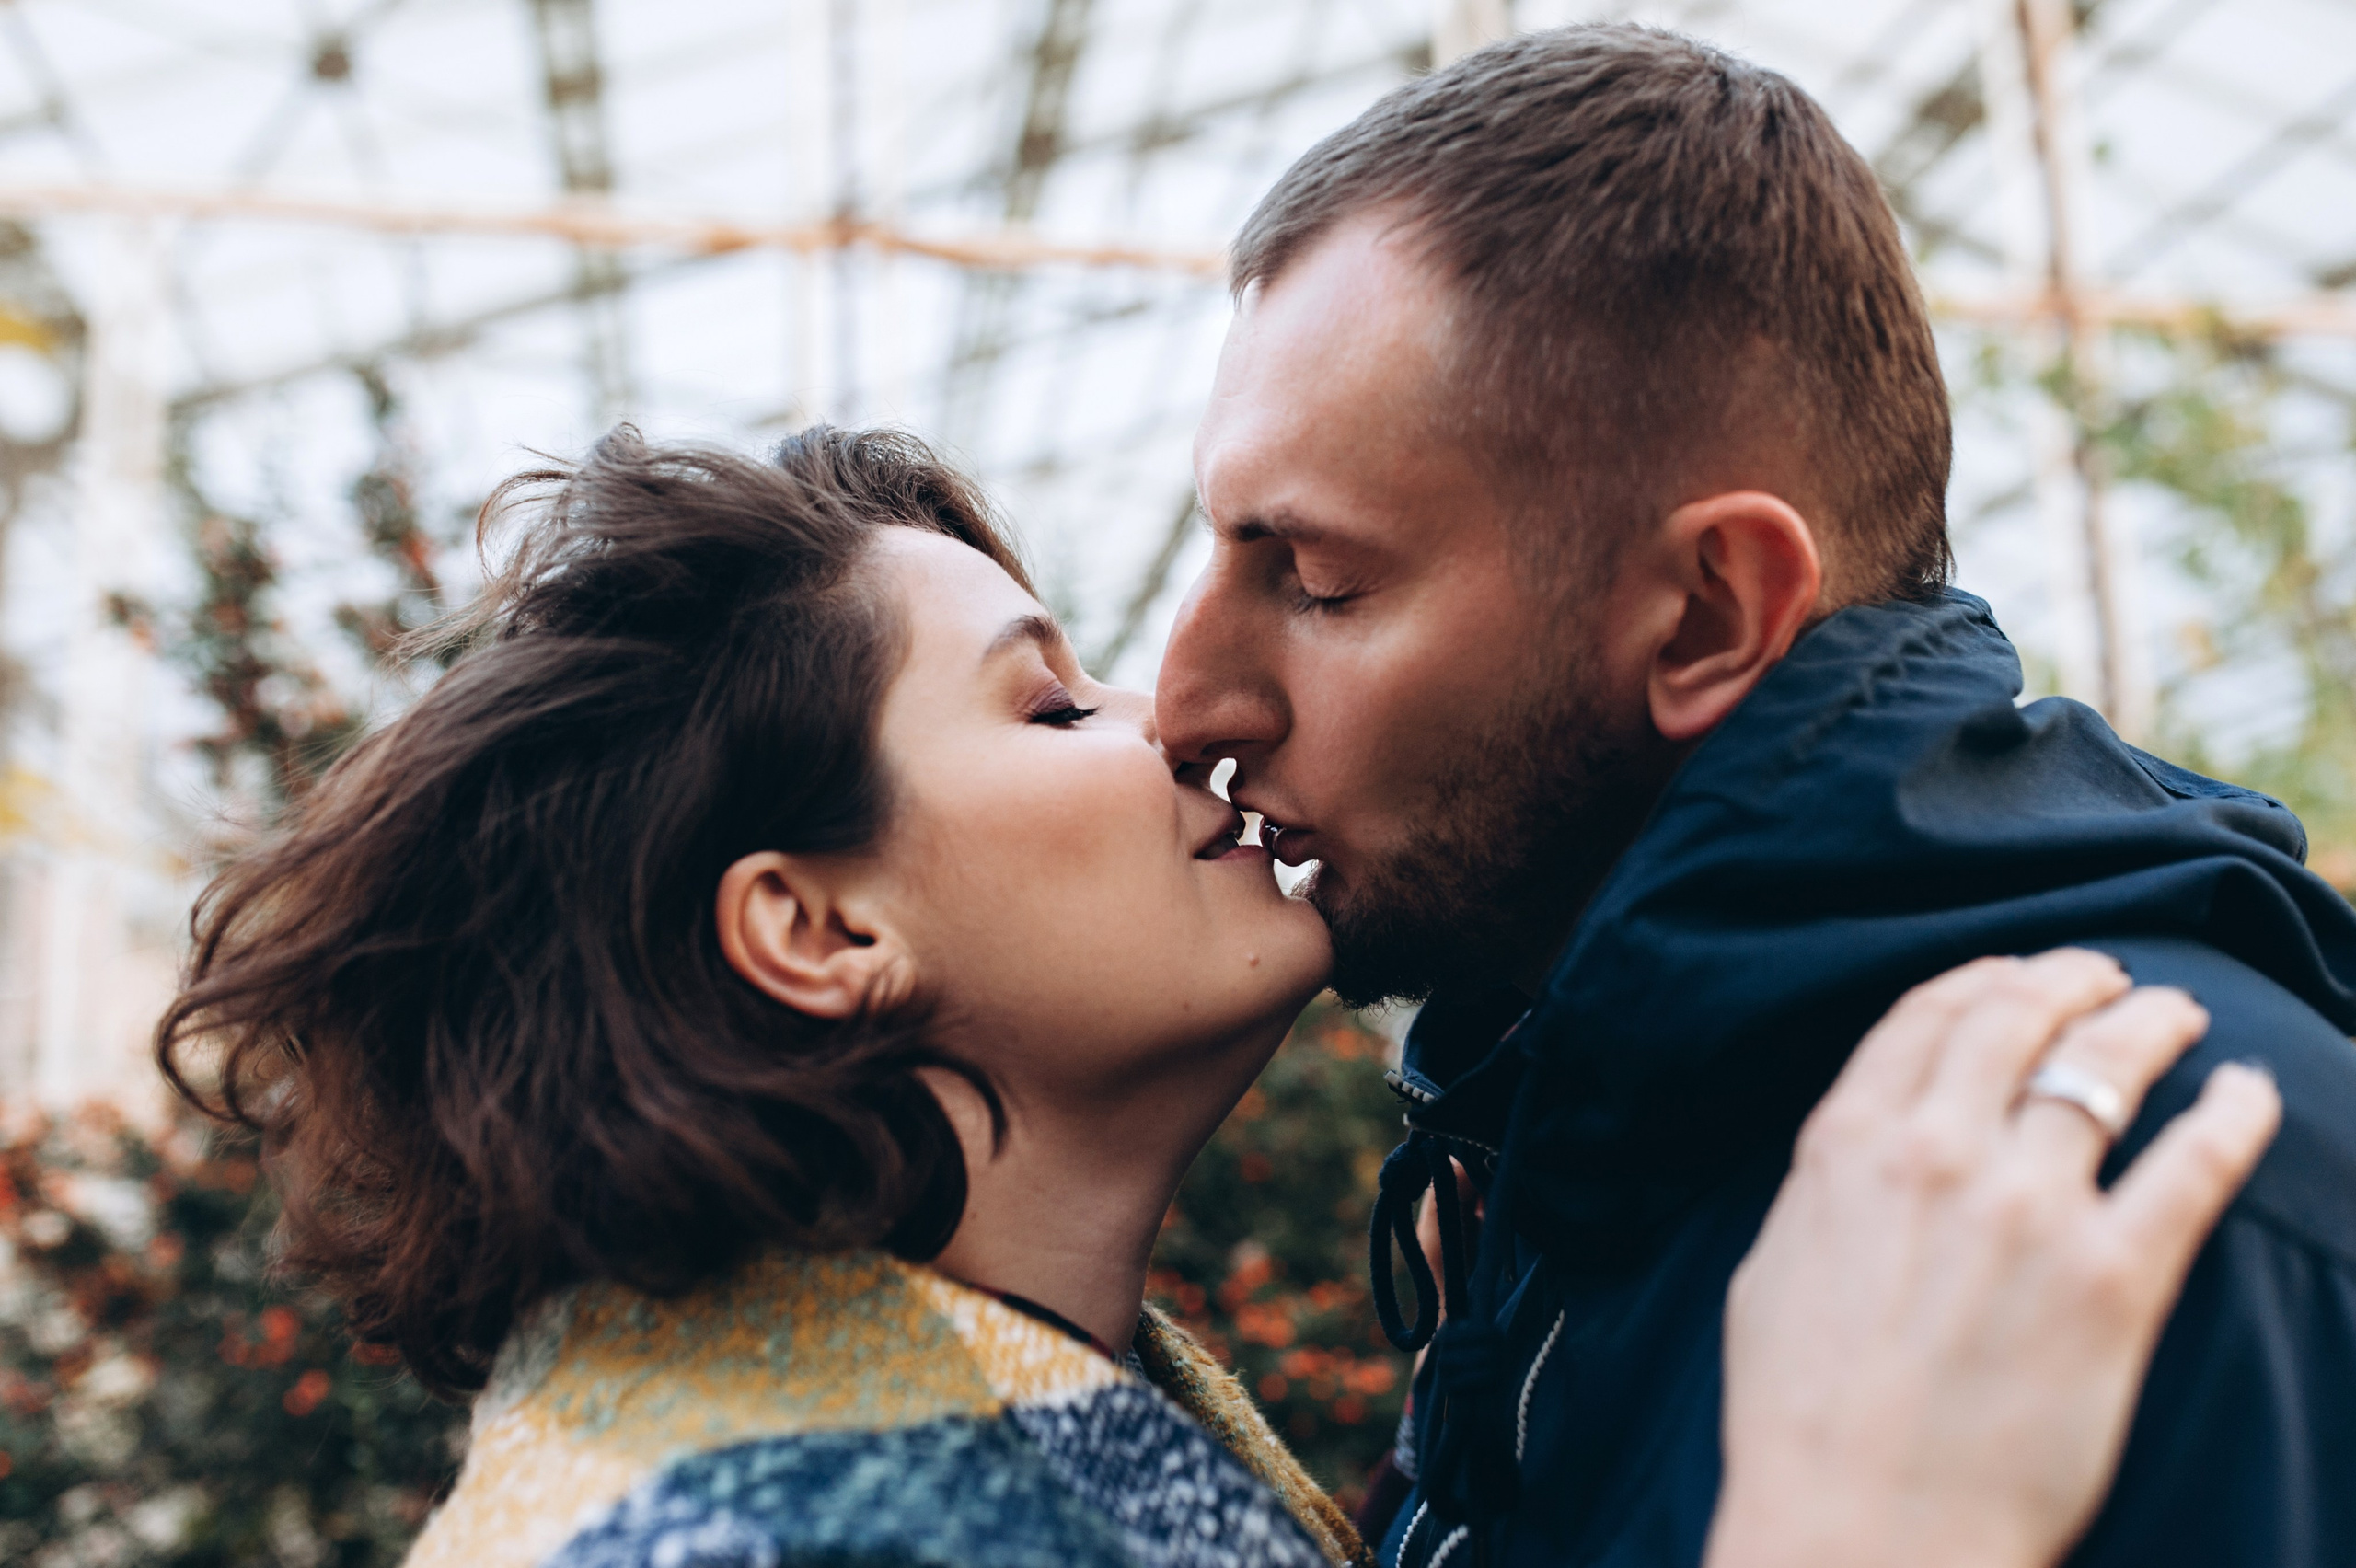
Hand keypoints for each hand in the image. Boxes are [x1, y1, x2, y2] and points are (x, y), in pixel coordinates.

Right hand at [1704, 949, 2281, 1567]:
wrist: (1861, 1528)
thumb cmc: (1798, 1416)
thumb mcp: (1773, 1265)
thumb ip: (1825, 1185)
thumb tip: (1866, 1145)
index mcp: (1847, 1145)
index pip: (1928, 1015)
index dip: (1983, 978)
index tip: (2019, 974)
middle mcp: (1939, 1153)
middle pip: (2022, 1015)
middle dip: (2074, 979)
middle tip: (2111, 978)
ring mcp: (2031, 1210)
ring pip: (2111, 1066)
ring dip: (2155, 1022)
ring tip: (2183, 1017)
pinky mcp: (2115, 1280)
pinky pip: (2196, 1162)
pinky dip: (2235, 1112)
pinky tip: (2251, 1093)